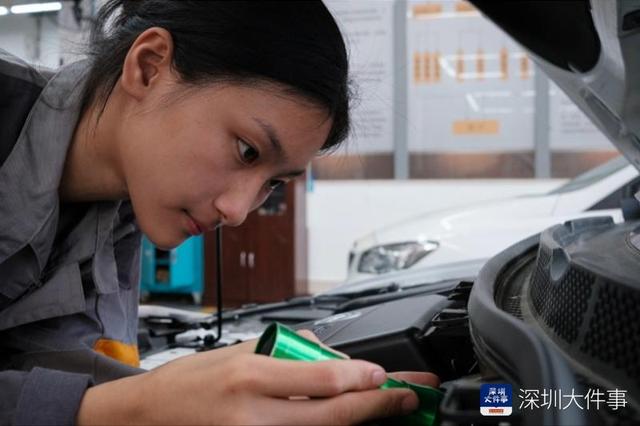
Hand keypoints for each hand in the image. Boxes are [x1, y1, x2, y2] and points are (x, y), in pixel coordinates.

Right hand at [77, 335, 438, 424]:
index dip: (362, 378)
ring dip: (361, 423)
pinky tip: (347, 422)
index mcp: (250, 376)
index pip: (321, 379)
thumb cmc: (190, 380)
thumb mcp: (238, 350)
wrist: (150, 415)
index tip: (385, 374)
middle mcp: (254, 414)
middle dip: (379, 406)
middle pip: (333, 415)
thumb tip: (331, 359)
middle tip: (409, 397)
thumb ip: (287, 353)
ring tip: (389, 410)